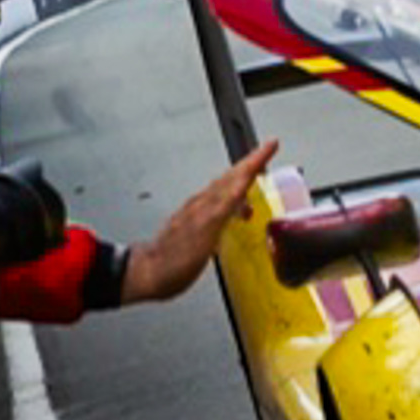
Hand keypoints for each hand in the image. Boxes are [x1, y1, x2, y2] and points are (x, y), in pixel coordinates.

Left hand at [118, 142, 278, 307]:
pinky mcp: (189, 222)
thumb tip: (241, 187)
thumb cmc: (174, 264)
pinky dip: (228, 195)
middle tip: (267, 152)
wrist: (147, 274)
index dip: (255, 161)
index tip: (271, 145)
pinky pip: (214, 201)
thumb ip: (223, 211)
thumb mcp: (204, 239)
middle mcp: (201, 205)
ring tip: (254, 174)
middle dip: (250, 163)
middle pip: (230, 178)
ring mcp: (194, 212)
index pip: (237, 178)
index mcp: (208, 208)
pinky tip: (230, 203)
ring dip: (240, 177)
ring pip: (222, 187)